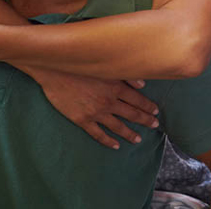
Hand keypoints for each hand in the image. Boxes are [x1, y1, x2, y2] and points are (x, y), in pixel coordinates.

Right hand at [28, 67, 159, 149]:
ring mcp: (95, 113)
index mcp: (116, 87)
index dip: (148, 107)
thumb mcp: (105, 66)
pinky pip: (98, 134)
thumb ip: (125, 75)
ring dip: (130, 134)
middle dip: (145, 120)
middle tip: (154, 125)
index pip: (138, 100)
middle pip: (132, 114)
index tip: (156, 112)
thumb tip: (143, 85)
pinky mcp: (82, 120)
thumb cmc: (80, 65)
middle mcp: (108, 102)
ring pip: (117, 126)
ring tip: (138, 139)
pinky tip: (116, 146)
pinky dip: (108, 141)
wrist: (54, 71)